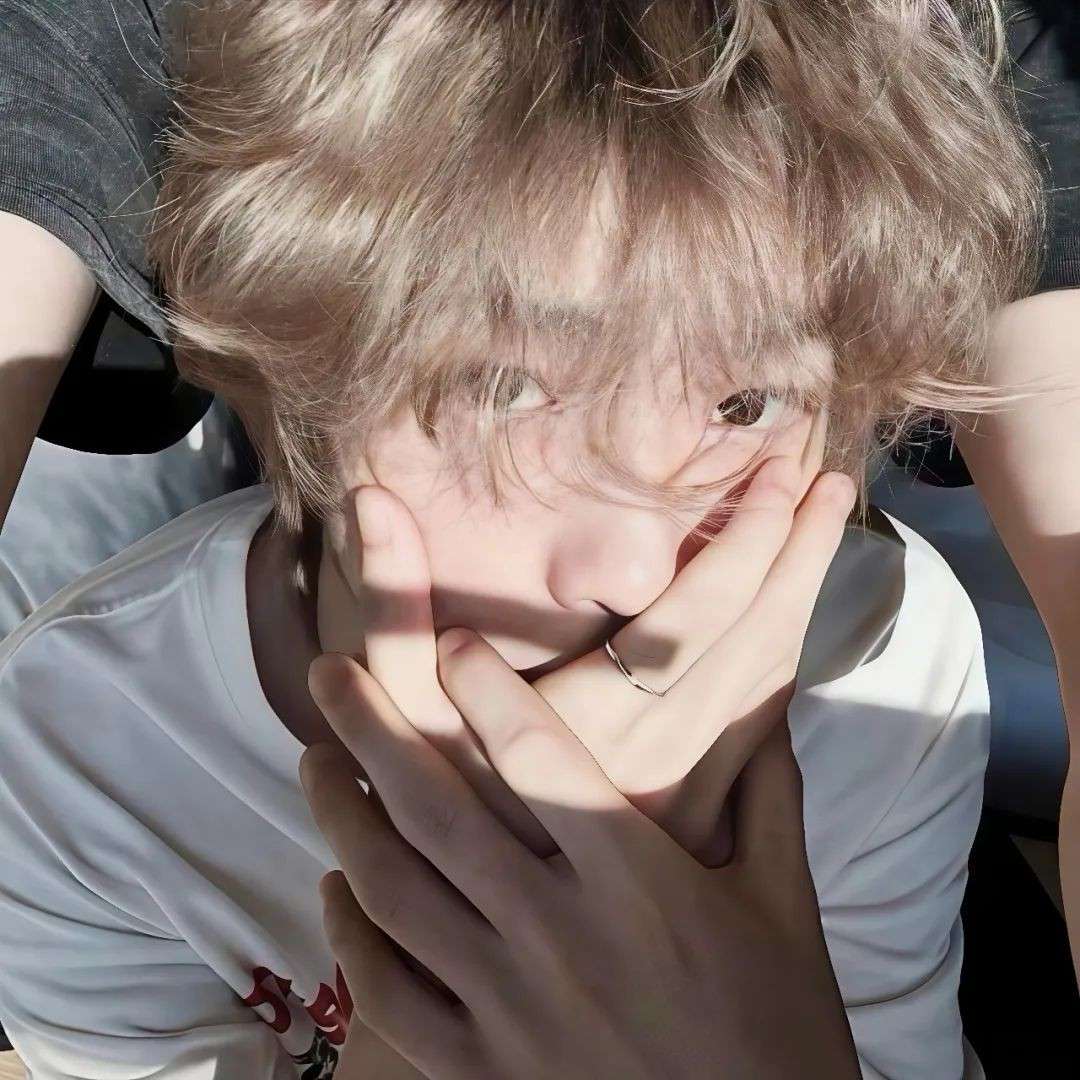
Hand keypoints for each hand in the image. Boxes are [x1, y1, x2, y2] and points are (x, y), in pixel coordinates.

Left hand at [301, 659, 860, 1078]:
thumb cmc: (778, 1028)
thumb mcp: (786, 904)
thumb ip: (767, 795)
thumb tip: (762, 699)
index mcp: (637, 881)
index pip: (538, 755)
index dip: (483, 686)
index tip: (445, 640)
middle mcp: (557, 932)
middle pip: (436, 809)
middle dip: (370, 729)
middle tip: (328, 674)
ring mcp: (506, 1006)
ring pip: (391, 892)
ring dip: (341, 818)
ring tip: (316, 764)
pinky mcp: (477, 1070)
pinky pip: (386, 994)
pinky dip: (347, 937)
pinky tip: (338, 889)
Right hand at [338, 410, 848, 862]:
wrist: (479, 941)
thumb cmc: (432, 818)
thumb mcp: (402, 711)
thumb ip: (393, 610)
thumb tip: (371, 499)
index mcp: (596, 724)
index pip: (700, 612)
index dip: (747, 536)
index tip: (779, 467)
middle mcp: (661, 764)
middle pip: (760, 643)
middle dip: (800, 554)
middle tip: (833, 482)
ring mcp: (694, 801)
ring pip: (773, 686)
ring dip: (803, 601)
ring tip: (825, 527)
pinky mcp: (707, 825)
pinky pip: (767, 732)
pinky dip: (786, 662)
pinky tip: (795, 619)